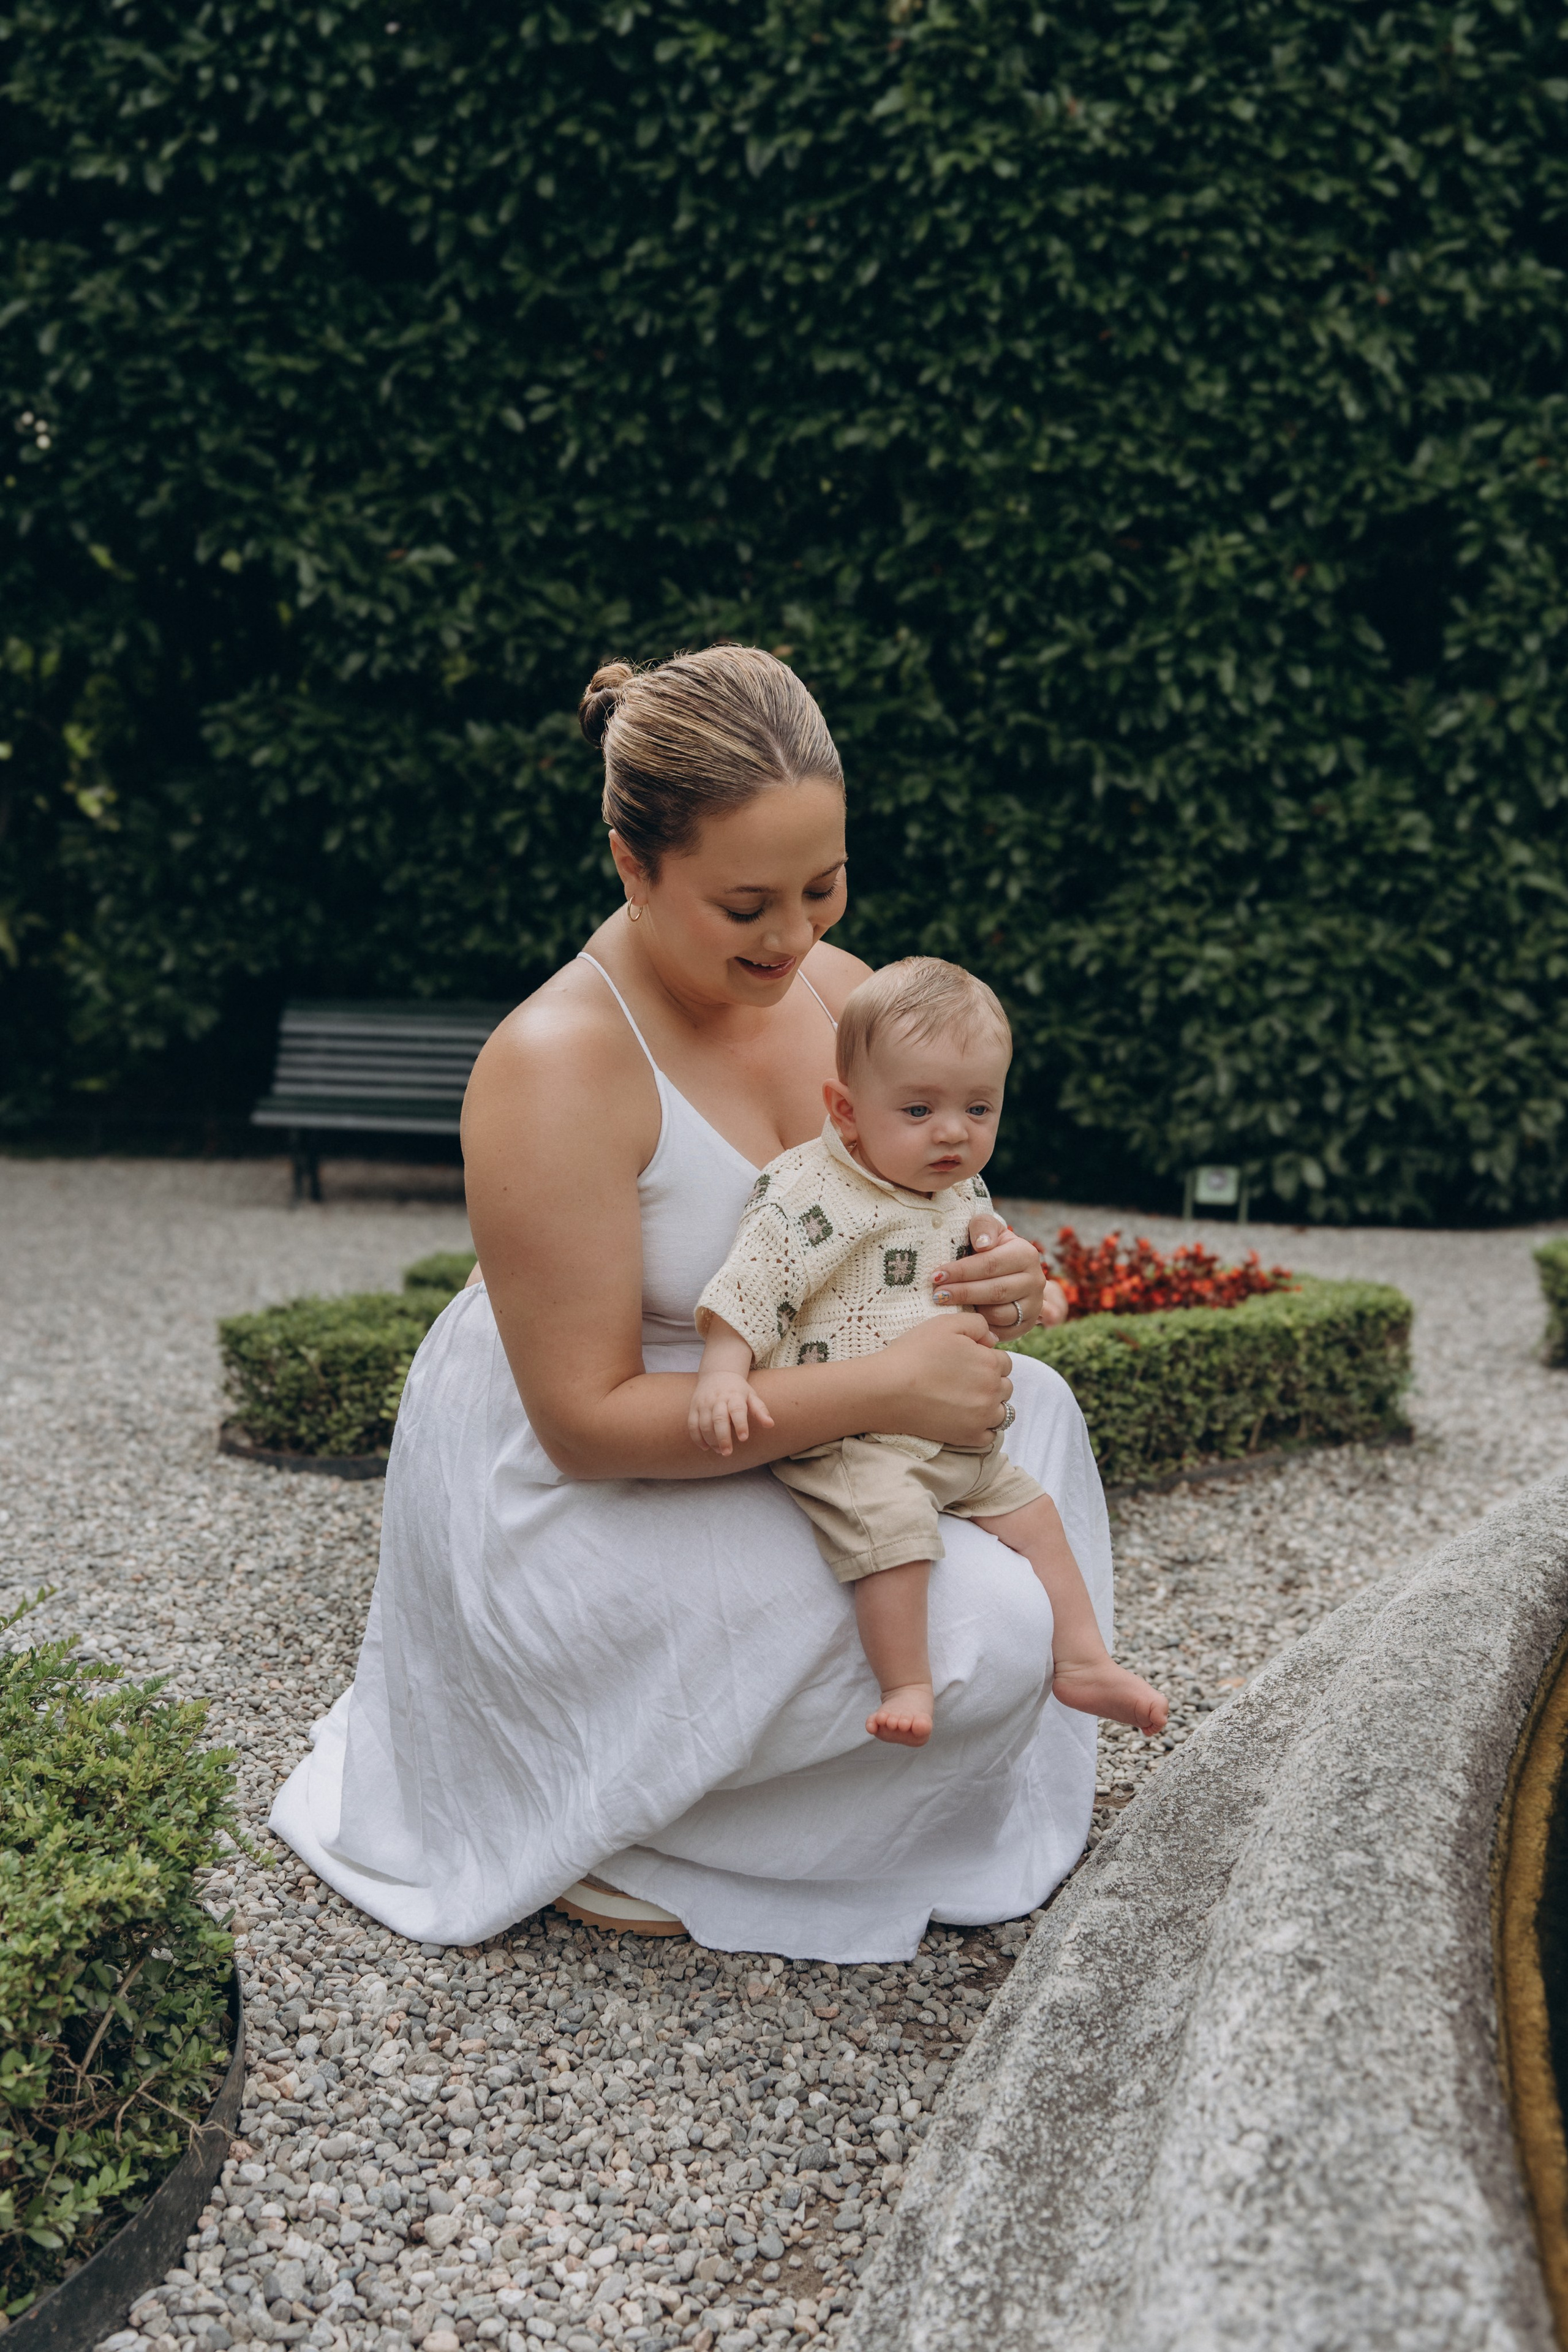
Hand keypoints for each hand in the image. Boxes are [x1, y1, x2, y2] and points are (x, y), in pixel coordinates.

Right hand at [689, 1370, 775, 1456]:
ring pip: (704, 1424)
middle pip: (718, 1419)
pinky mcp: (694, 1408)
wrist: (717, 1373)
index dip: (740, 1424)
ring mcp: (704, 1403)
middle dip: (722, 1438)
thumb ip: (760, 1410)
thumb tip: (770, 1425)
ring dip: (711, 1441)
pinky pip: (692, 1425)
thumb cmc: (737, 1389)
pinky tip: (706, 1447)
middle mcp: (717, 1399)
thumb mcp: (751, 1396)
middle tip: (727, 1453)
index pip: (737, 1410)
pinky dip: (697, 1438)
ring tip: (720, 1451)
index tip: (744, 1438)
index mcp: (734, 1396)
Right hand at [876, 1313, 1012, 1450]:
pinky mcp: (969, 1437)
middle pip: (1005, 1387)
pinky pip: (989, 1436)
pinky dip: (983, 1429)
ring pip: (1002, 1412)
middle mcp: (992, 1391)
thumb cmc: (914, 1354)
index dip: (987, 1359)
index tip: (967, 1362)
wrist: (887, 1389)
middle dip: (991, 1382)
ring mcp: (982, 1417)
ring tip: (967, 1401)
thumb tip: (992, 1341)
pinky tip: (966, 1419)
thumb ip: (977, 1324)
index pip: (1004, 1362)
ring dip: (990, 1406)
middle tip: (964, 1381)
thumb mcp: (945, 1323)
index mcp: (990, 1363)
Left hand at [932, 1225, 1047, 1335]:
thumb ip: (982, 1227)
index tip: (937, 1275)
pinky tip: (962, 1317)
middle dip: (962, 1293)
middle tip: (936, 1294)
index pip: (990, 1264)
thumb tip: (982, 1243)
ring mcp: (1033, 1305)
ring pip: (998, 1314)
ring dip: (969, 1311)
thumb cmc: (989, 1247)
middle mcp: (1035, 1280)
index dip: (961, 1271)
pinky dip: (980, 1326)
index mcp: (1026, 1254)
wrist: (1008, 1270)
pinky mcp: (1026, 1324)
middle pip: (995, 1291)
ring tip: (946, 1305)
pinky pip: (1000, 1331)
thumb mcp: (985, 1229)